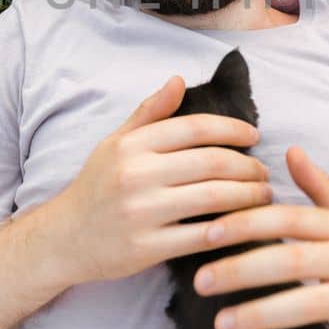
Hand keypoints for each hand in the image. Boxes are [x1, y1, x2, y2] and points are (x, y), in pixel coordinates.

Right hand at [52, 77, 272, 284]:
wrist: (63, 238)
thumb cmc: (97, 186)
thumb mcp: (115, 143)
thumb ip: (150, 113)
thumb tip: (179, 80)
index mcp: (132, 145)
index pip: (195, 128)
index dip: (232, 129)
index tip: (254, 136)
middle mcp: (136, 175)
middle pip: (212, 163)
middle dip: (248, 167)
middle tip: (264, 173)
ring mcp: (141, 213)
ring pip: (214, 198)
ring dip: (249, 197)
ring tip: (264, 196)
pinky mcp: (146, 248)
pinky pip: (202, 236)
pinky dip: (231, 230)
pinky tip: (246, 226)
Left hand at [191, 145, 328, 328]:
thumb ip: (319, 188)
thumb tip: (288, 150)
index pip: (288, 219)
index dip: (247, 224)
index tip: (207, 234)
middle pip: (293, 261)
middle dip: (242, 271)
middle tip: (200, 284)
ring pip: (311, 305)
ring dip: (262, 316)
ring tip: (222, 325)